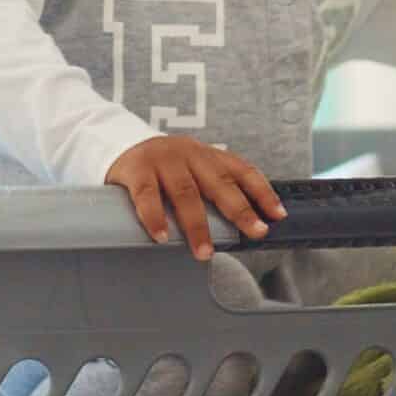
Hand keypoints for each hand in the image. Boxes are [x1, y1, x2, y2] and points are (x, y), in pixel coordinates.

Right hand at [105, 137, 287, 260]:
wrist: (118, 143)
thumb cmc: (162, 166)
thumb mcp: (192, 168)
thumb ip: (211, 189)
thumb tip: (242, 225)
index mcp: (207, 155)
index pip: (242, 170)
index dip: (262, 191)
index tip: (277, 215)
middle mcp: (189, 153)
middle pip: (219, 183)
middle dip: (240, 210)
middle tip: (255, 232)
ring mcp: (162, 159)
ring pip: (185, 193)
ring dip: (197, 225)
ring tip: (205, 252)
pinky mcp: (136, 168)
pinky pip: (147, 195)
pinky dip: (155, 217)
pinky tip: (162, 236)